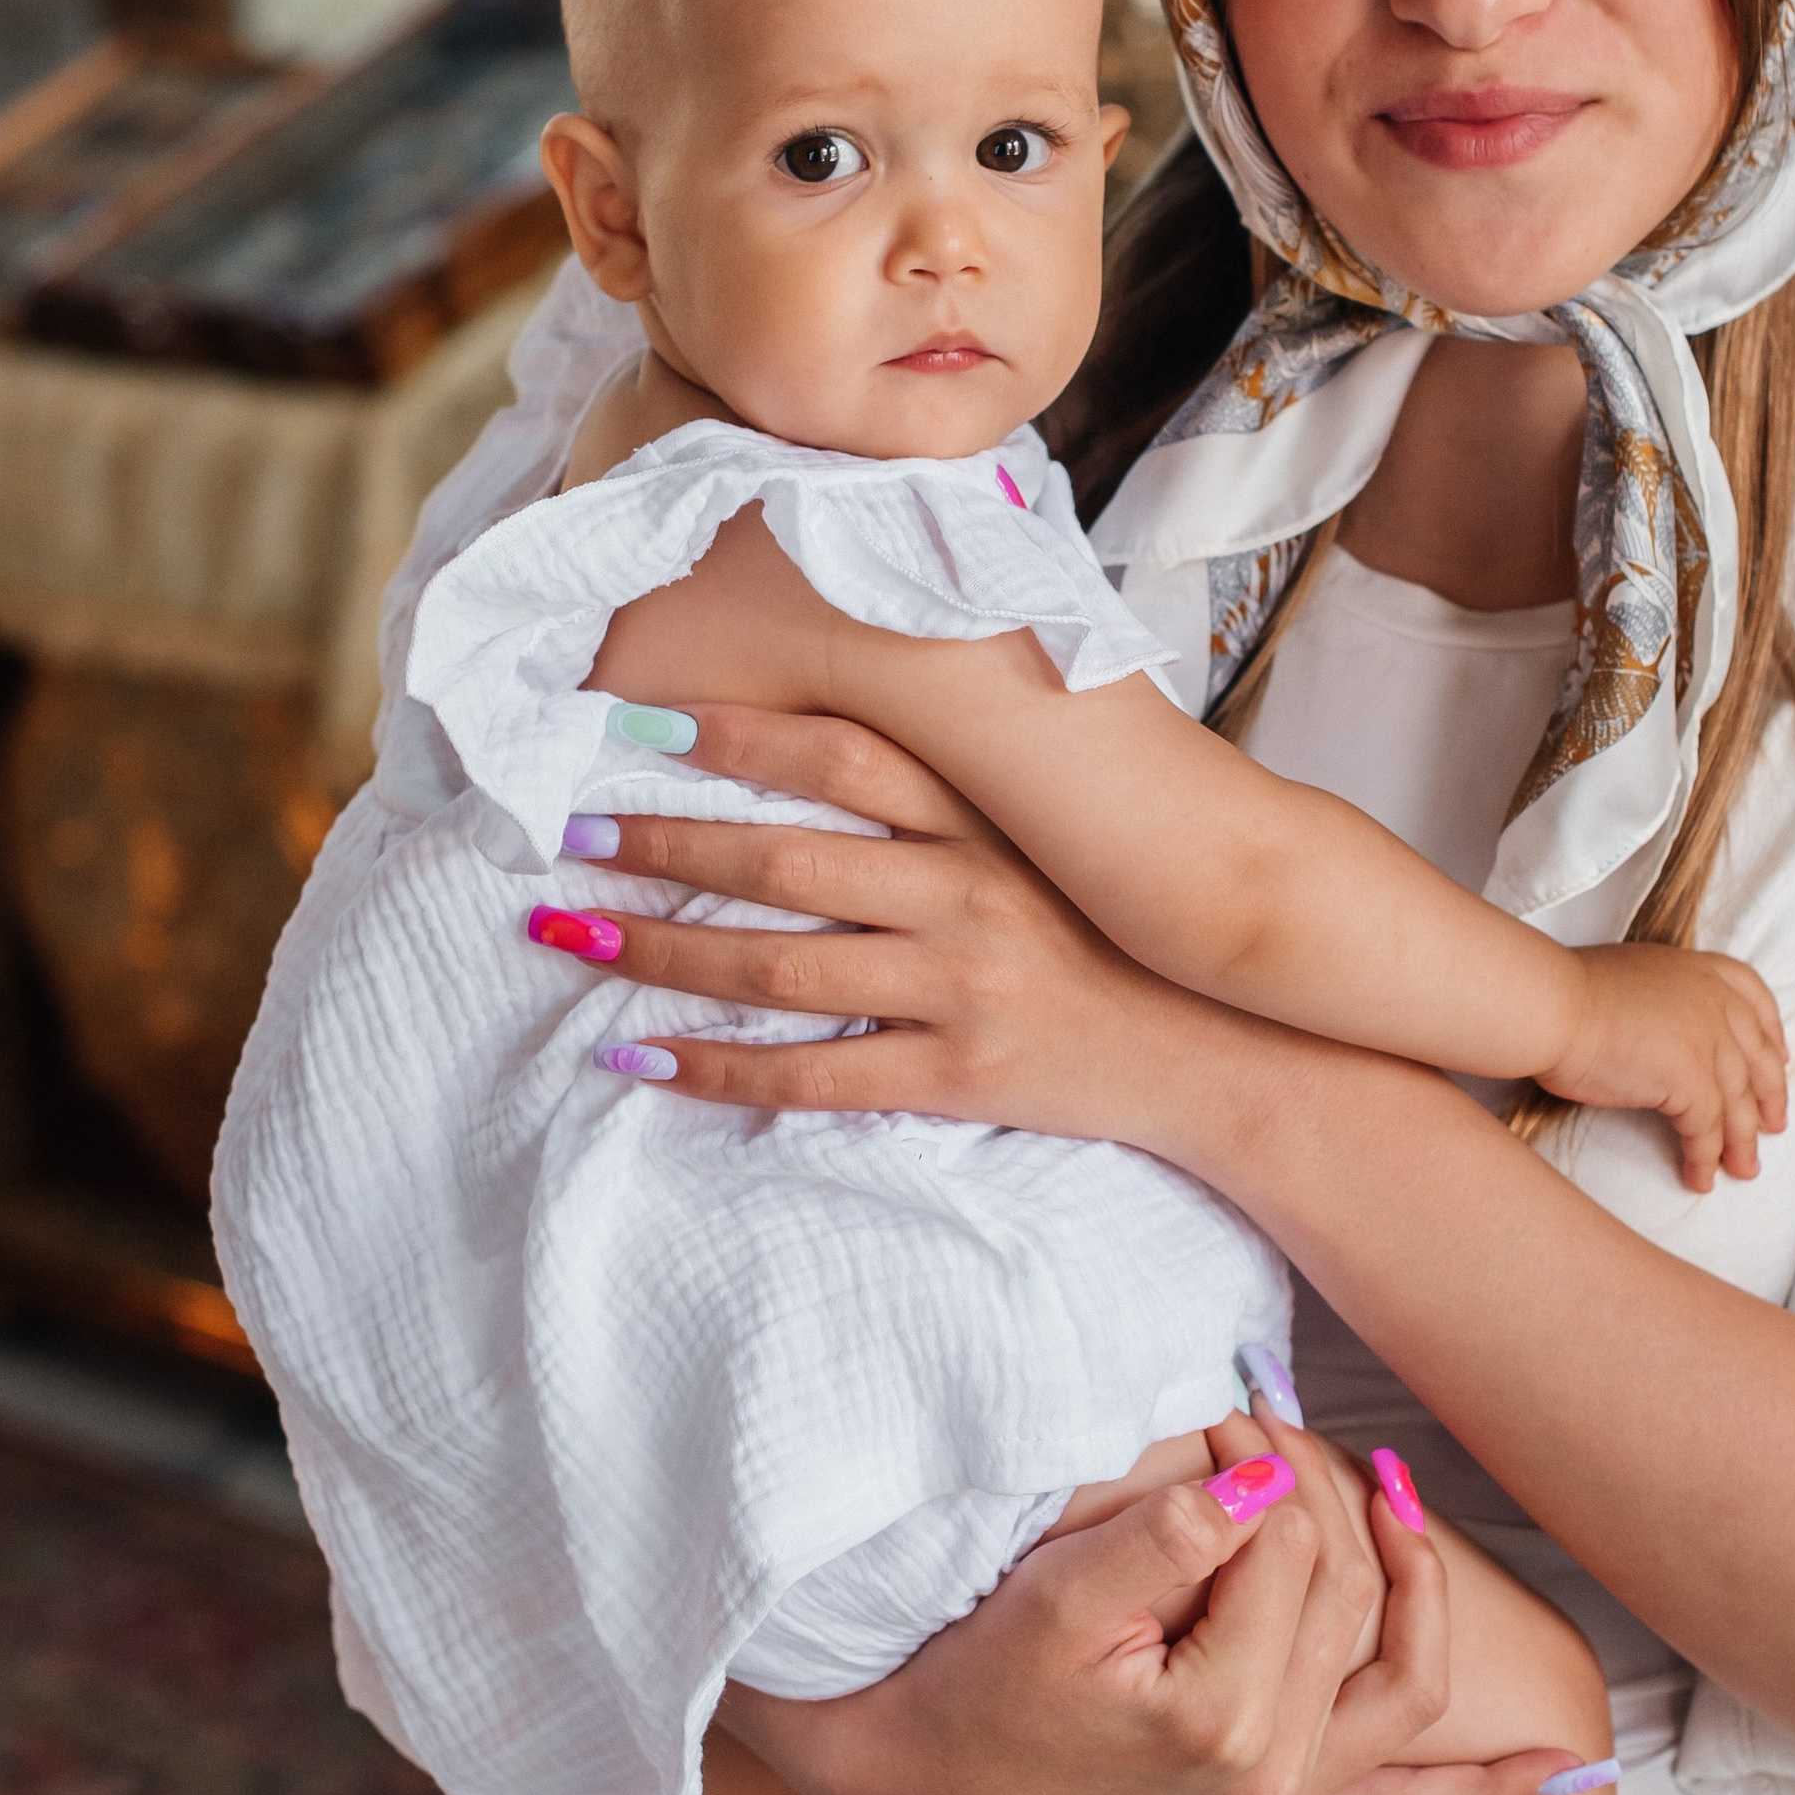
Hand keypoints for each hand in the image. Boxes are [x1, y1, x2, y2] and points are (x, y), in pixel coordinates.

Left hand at [561, 702, 1260, 1151]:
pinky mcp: (956, 1077)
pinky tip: (637, 1060)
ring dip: (664, 950)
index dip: (736, 733)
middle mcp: (968, 895)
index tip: (639, 718)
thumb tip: (868, 716)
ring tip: (572, 930)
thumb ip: (975, 780)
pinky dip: (716, 1070)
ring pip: (780, 969)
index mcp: (989, 822)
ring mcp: (960, 990)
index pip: (844, 755)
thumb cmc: (1124, 936)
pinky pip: (811, 1077)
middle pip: (786, 859)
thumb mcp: (1059, 837)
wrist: (1226, 1053)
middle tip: (568, 829)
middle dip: (666, 842)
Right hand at [717, 1413, 1581, 1794]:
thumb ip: (1170, 1533)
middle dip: (1321, 1492)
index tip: (1215, 1414)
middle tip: (1263, 1421)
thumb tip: (1267, 1476)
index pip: (1288, 1546)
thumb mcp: (1057, 1593)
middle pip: (1349, 1595)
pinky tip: (1564, 1764)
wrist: (932, 1779)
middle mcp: (1273, 1777)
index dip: (1257, 1459)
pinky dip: (1490, 1787)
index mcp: (1221, 1720)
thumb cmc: (979, 1676)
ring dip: (1420, 1584)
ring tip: (1397, 1495)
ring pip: (1400, 1670)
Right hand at [1538, 941, 1788, 1189]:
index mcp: (1698, 971)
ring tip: (1742, 1170)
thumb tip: (1657, 1030)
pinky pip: (1706, 1132)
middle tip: (1773, 1124)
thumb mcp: (1631, 978)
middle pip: (1758, 1058)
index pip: (1753, 997)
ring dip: (1741, 1143)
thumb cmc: (1567, 993)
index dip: (1771, 1032)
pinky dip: (1704, 1159)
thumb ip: (1661, 1000)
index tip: (1779, 1055)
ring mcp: (1708, 1042)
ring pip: (1737, 1103)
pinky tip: (1699, 1178)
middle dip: (1769, 1096)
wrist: (1550, 1006)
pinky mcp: (1691, 1082)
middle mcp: (1713, 1003)